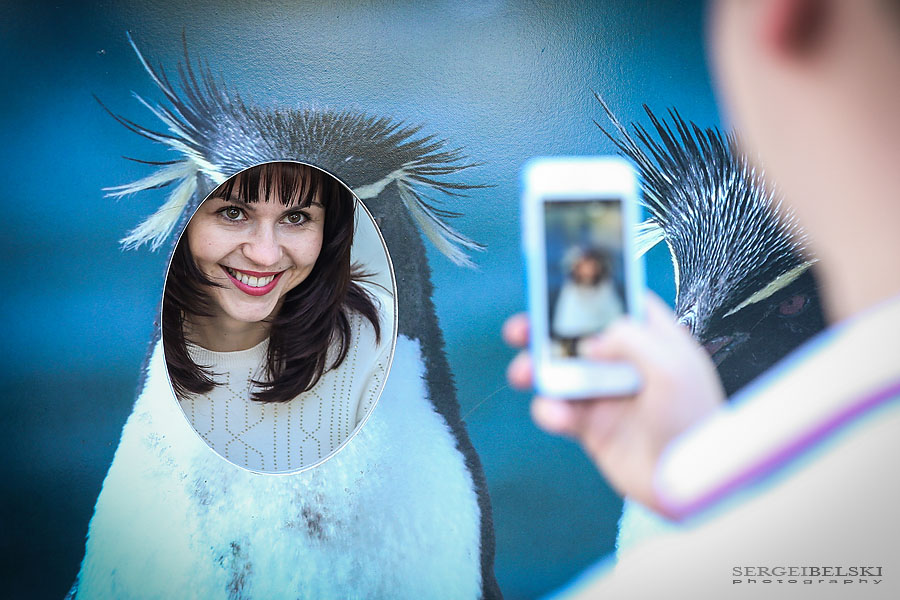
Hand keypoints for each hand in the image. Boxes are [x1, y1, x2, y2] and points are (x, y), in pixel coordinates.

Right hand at [503, 293, 724, 512]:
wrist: (687, 488)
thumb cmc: (694, 421)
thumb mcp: (672, 368)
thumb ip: (630, 339)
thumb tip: (589, 342)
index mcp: (653, 340)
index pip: (619, 303)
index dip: (591, 291)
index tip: (559, 282)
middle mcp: (626, 363)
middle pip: (578, 334)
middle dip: (545, 329)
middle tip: (520, 329)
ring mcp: (606, 394)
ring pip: (560, 371)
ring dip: (535, 368)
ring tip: (524, 373)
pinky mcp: (591, 426)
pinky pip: (559, 411)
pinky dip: (550, 410)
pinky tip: (557, 415)